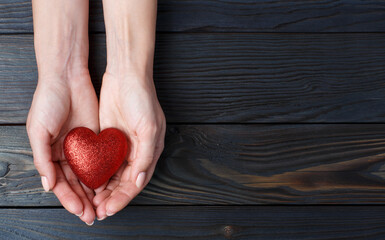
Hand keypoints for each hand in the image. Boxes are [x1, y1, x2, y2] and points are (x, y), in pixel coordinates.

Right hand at [26, 71, 98, 224]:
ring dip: (94, 192)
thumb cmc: (48, 102)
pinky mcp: (96, 138)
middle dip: (84, 201)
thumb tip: (48, 185)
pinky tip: (110, 185)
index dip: (69, 199)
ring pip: (89, 175)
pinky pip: (100, 159)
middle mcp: (66, 154)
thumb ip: (42, 158)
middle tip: (93, 216)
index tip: (80, 211)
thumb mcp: (38, 131)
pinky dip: (104, 173)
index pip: (61, 184)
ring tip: (102, 206)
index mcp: (49, 155)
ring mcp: (82, 147)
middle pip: (76, 184)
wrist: (67, 79)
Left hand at [93, 71, 165, 219]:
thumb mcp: (149, 128)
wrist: (126, 75)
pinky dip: (96, 173)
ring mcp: (122, 146)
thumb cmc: (142, 99)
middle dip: (112, 198)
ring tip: (91, 202)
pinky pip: (103, 161)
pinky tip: (87, 182)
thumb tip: (139, 181)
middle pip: (124, 182)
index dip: (123, 197)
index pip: (136, 182)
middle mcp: (137, 152)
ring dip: (103, 189)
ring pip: (112, 175)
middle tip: (97, 210)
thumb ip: (146, 156)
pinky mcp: (109, 138)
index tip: (109, 209)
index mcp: (149, 152)